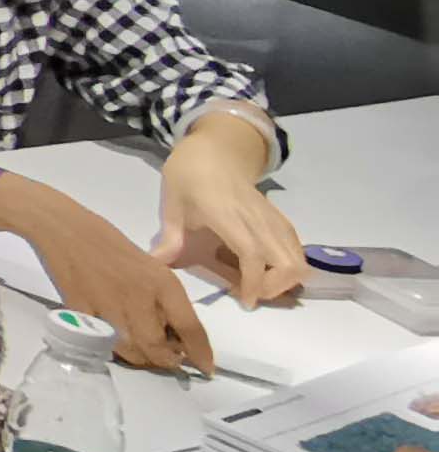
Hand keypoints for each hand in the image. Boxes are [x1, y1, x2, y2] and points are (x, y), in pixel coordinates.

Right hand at [11, 176, 213, 373]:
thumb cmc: (111, 244)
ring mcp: (109, 308)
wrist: (64, 229)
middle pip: (159, 349)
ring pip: (132, 353)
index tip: (206, 368)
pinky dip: (116, 349)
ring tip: (145, 352)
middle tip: (169, 360)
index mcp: (161, 282)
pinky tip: (117, 340)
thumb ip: (164, 299)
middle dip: (167, 361)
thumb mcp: (151, 266)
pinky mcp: (82, 315)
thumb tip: (174, 332)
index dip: (201, 354)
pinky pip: (105, 345)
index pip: (190, 328)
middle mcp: (140, 298)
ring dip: (143, 359)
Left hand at [154, 129, 307, 307]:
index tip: (246, 302)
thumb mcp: (172, 204)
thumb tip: (154, 266)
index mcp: (227, 215)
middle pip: (288, 261)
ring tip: (259, 286)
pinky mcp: (280, 219)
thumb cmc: (188, 176)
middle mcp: (257, 219)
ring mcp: (273, 218)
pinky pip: (297, 248)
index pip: (252, 254)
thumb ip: (169, 238)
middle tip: (250, 295)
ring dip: (286, 279)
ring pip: (299, 257)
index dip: (254, 281)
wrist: (216, 149)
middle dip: (275, 287)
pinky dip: (290, 266)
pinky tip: (268, 272)